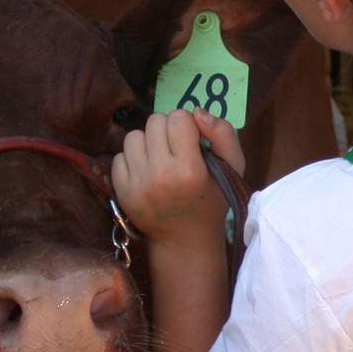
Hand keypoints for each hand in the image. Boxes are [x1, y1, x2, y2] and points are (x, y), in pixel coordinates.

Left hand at [112, 108, 243, 241]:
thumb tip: (198, 112)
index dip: (187, 124)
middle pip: (154, 122)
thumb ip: (223, 134)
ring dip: (148, 142)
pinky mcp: (121, 191)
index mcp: (190, 169)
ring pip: (133, 135)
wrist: (185, 240)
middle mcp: (160, 175)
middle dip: (167, 129)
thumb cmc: (212, 200)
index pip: (178, 117)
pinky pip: (119, 156)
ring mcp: (137, 184)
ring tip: (160, 158)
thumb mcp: (232, 167)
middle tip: (176, 148)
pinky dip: (133, 159)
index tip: (191, 141)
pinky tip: (147, 172)